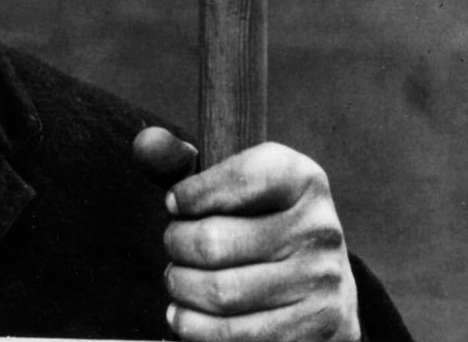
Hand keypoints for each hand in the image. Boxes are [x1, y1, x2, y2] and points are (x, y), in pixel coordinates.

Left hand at [135, 129, 359, 341]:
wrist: (321, 287)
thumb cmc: (259, 226)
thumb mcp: (232, 186)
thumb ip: (181, 163)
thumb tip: (146, 144)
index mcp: (301, 179)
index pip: (235, 179)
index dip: (190, 196)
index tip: (176, 205)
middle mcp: (319, 229)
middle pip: (213, 242)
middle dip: (176, 246)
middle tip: (174, 247)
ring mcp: (322, 283)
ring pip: (219, 293)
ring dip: (181, 289)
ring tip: (179, 281)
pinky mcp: (316, 330)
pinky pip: (235, 336)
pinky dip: (195, 327)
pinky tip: (188, 314)